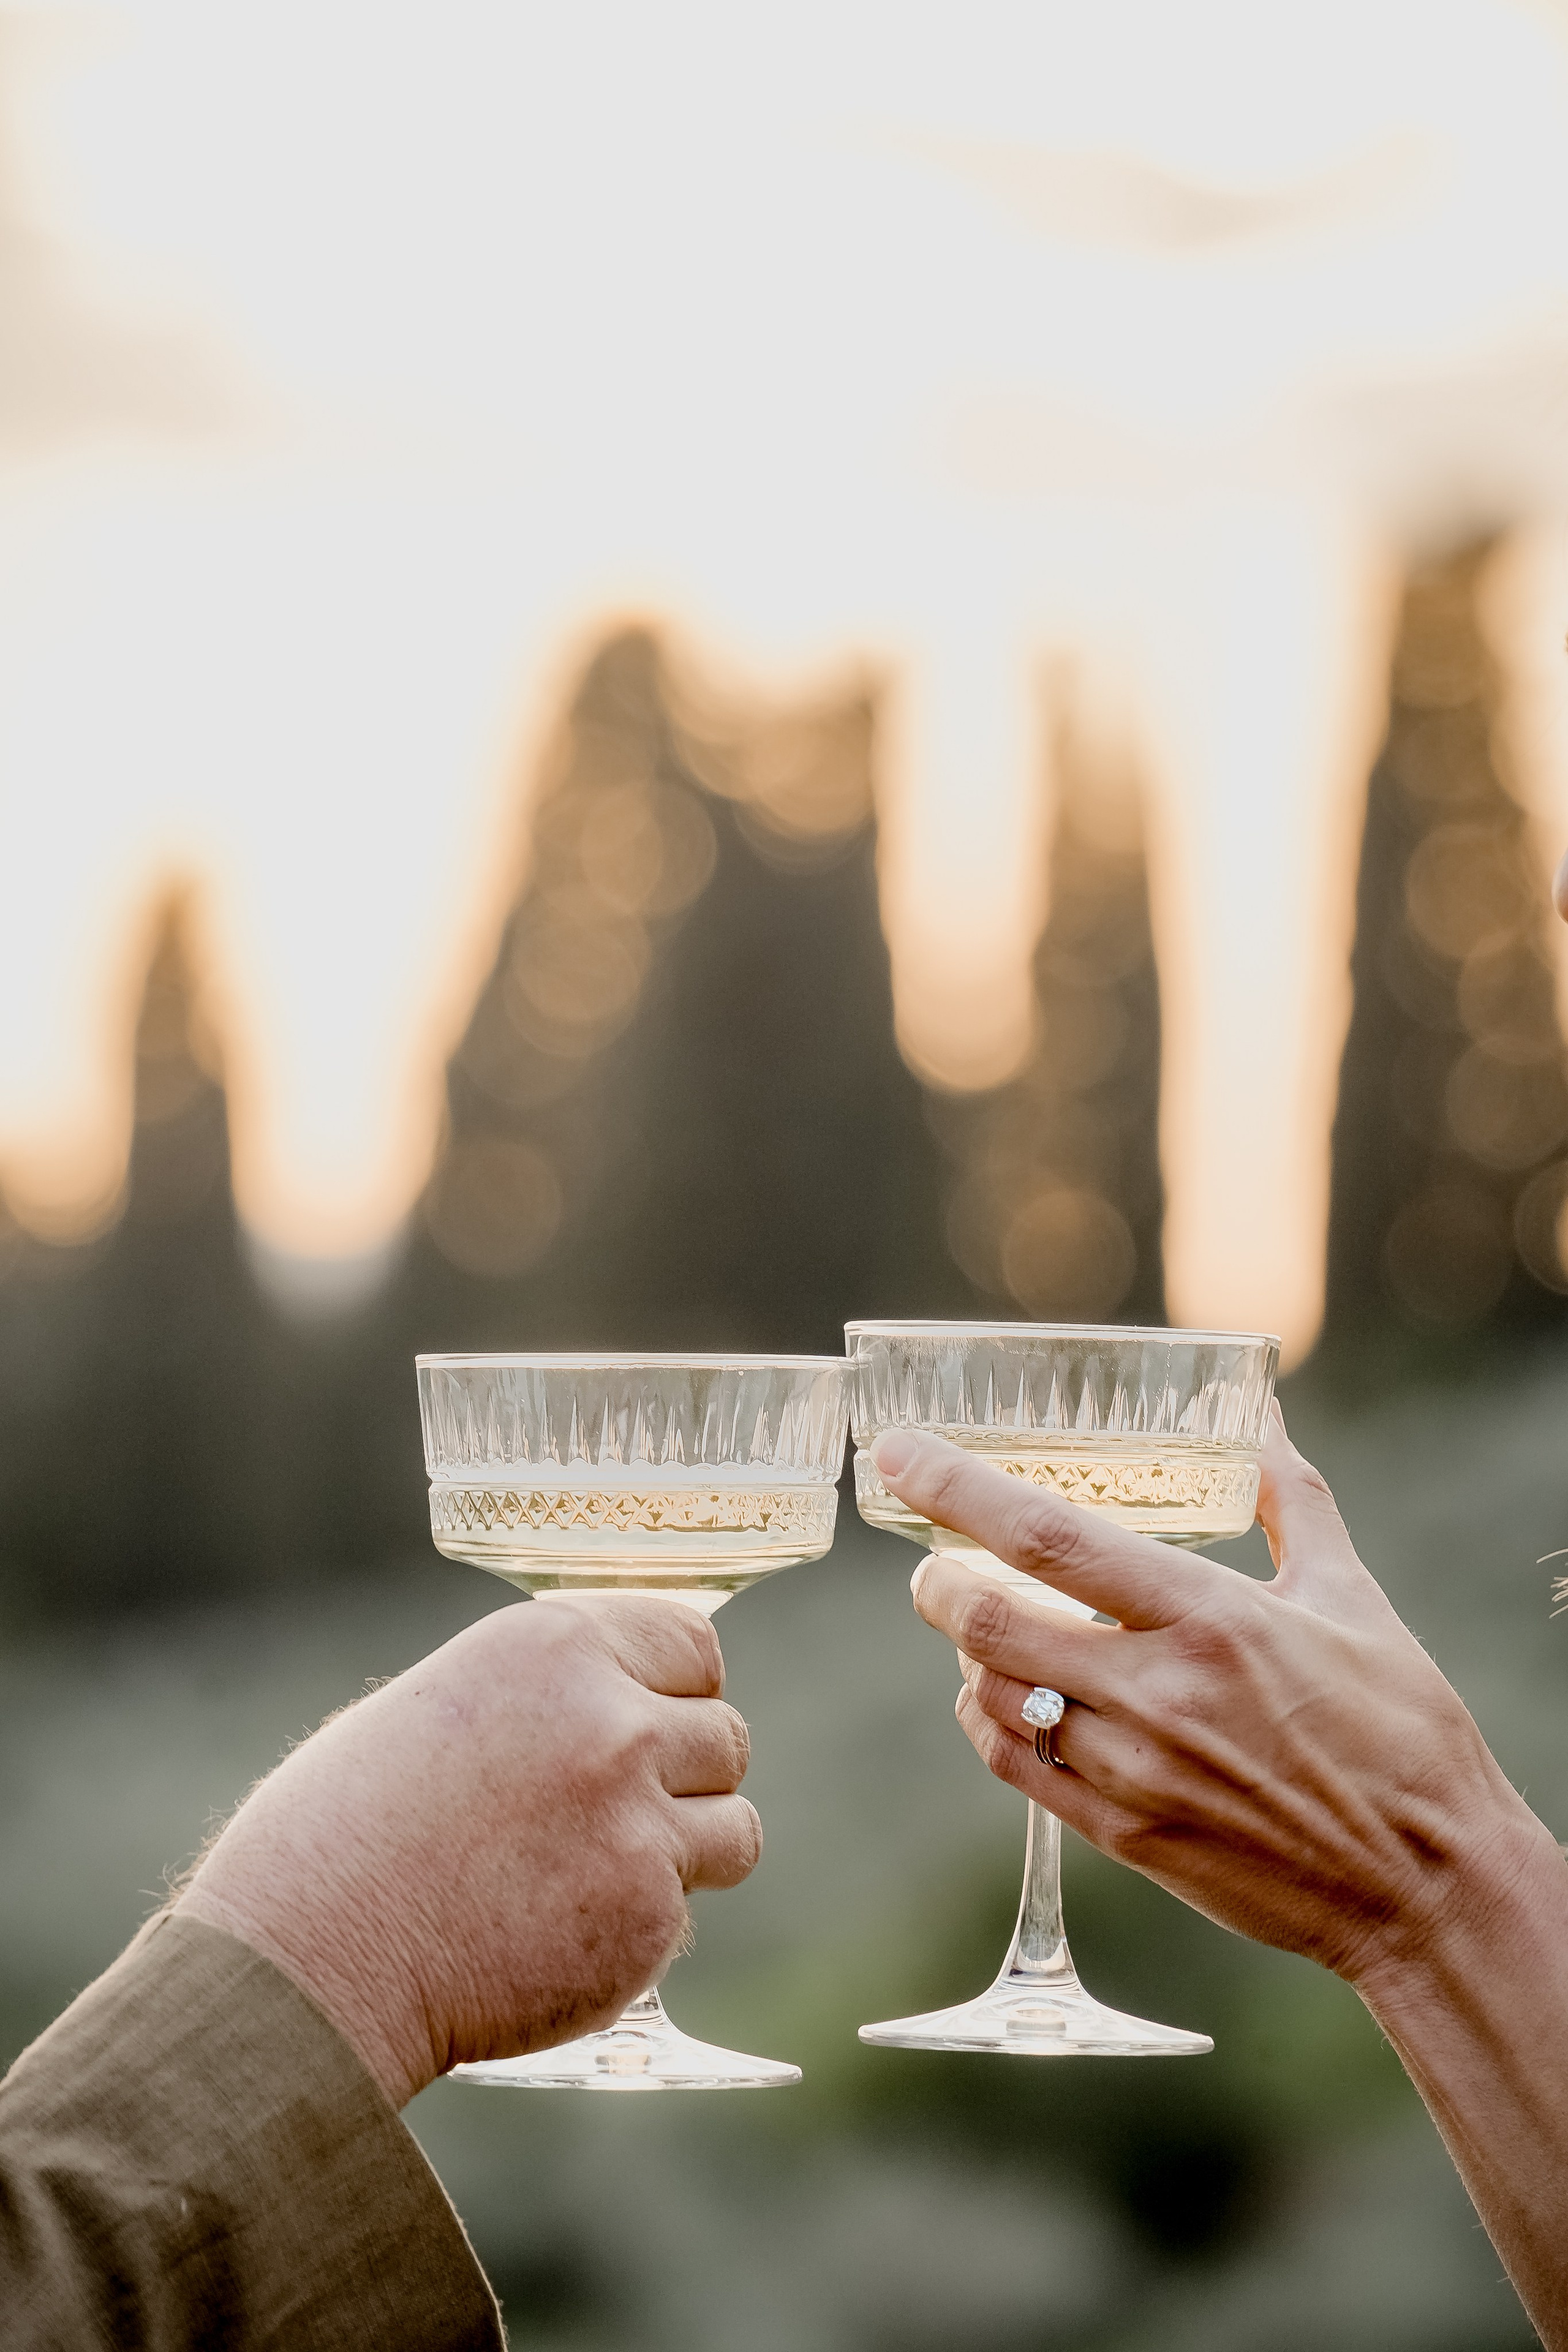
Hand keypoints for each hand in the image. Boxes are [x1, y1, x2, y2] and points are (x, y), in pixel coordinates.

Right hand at [176, 1597, 759, 2106]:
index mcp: (554, 1648)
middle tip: (616, 1817)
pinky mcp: (645, 1917)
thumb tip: (610, 1705)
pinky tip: (560, 1936)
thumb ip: (541, 1700)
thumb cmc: (338, 1837)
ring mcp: (637, 1822)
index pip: (691, 1646)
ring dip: (687, 1851)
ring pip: (733, 1827)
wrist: (308, 1963)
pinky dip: (640, 1927)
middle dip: (685, 1775)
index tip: (660, 1719)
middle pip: (725, 1735)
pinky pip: (684, 1912)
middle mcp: (612, 1721)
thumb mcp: (440, 1710)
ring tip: (601, 1877)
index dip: (680, 1690)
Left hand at [873, 1409, 1551, 1987]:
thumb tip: (1262, 1416)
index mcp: (1210, 1617)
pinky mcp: (1127, 1836)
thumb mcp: (1351, 1594)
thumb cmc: (1401, 1729)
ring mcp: (1136, 1772)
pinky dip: (989, 1722)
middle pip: (991, 1622)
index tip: (901, 1457)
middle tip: (930, 1562)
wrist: (1429, 1884)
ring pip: (994, 1697)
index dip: (959, 1490)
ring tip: (976, 1625)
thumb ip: (1291, 1497)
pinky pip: (1016, 1770)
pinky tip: (1002, 1698)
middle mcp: (1160, 1693)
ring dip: (967, 1653)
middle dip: (936, 1583)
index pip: (1048, 1537)